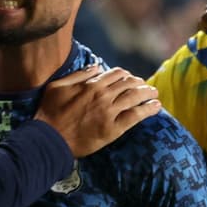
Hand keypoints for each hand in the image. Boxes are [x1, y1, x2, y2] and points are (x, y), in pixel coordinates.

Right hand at [34, 66, 161, 156]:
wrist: (50, 139)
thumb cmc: (50, 113)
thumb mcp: (58, 87)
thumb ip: (78, 75)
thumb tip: (97, 67)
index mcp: (91, 84)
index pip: (116, 74)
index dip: (126, 75)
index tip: (130, 79)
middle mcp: (103, 96)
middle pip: (129, 84)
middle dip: (139, 83)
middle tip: (145, 86)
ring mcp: (109, 112)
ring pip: (135, 97)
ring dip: (148, 93)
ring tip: (154, 93)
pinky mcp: (113, 129)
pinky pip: (135, 116)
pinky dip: (148, 109)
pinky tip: (156, 106)